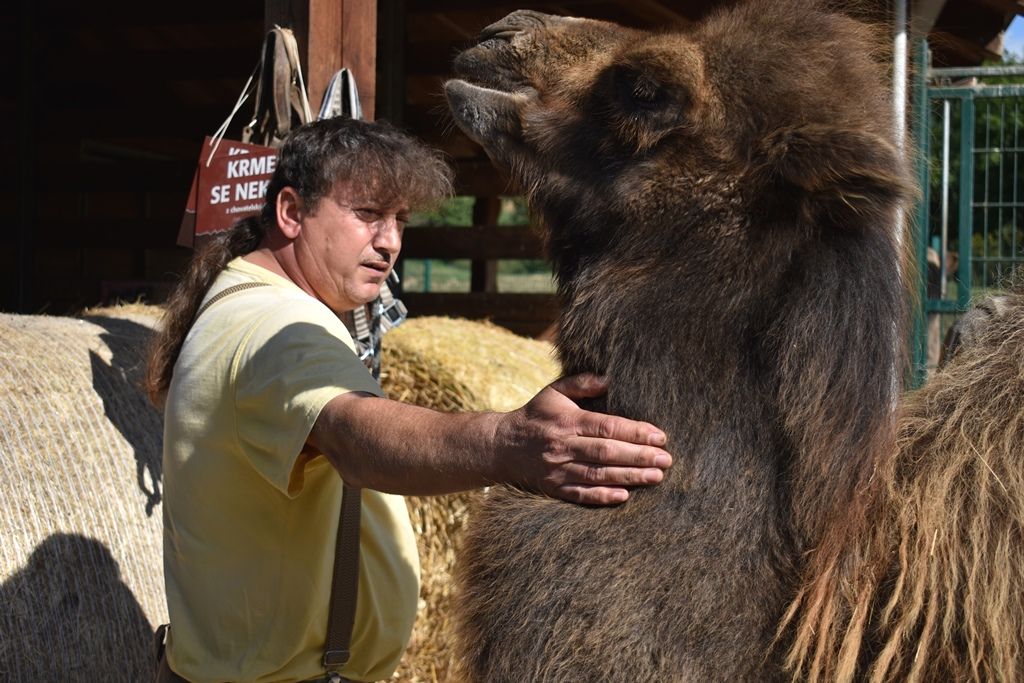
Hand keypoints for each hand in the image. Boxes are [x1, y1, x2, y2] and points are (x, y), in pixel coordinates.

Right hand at [494, 373, 671, 504]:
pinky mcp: (553, 488)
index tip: (659, 436)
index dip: (635, 432)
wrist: (501, 445)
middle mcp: (561, 445)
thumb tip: (610, 379)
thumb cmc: (536, 415)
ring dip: (629, 477)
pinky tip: (624, 496)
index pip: (606, 426)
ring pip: (597, 475)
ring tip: (656, 477)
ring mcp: (556, 469)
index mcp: (566, 420)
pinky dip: (602, 496)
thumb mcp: (554, 391)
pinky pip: (580, 494)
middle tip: (666, 460)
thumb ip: (582, 383)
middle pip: (606, 452)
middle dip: (639, 456)